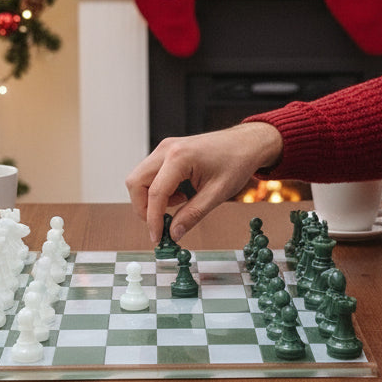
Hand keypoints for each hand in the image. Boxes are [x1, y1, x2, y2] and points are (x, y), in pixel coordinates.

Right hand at [125, 122, 282, 243]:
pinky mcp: (167, 151)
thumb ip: (193, 215)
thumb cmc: (236, 163)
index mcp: (179, 157)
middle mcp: (166, 149)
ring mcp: (165, 148)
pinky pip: (150, 173)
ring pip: (140, 177)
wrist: (246, 143)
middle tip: (161, 224)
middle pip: (135, 182)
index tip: (158, 238)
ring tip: (179, 204)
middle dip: (143, 207)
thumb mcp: (217, 194)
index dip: (153, 220)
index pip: (155, 193)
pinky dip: (158, 189)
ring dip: (151, 198)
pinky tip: (180, 194)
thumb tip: (174, 234)